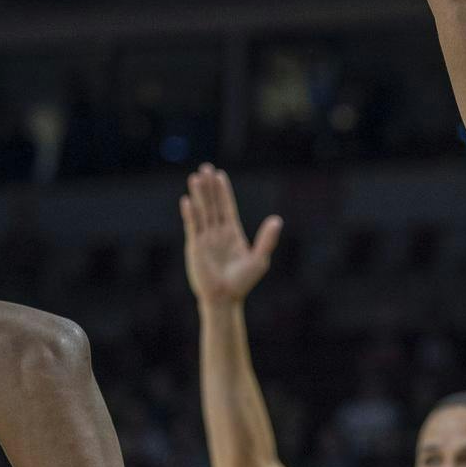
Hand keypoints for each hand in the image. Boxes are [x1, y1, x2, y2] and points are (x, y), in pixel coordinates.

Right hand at [181, 165, 282, 307]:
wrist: (225, 298)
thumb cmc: (243, 282)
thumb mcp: (259, 259)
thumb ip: (267, 239)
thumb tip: (277, 220)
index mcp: (232, 233)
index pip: (227, 207)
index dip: (223, 191)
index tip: (220, 175)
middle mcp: (217, 233)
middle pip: (213, 204)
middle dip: (210, 187)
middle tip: (206, 168)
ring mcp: (205, 239)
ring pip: (203, 211)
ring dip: (200, 195)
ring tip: (196, 177)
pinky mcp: (195, 247)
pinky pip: (193, 226)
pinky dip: (191, 213)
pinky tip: (188, 199)